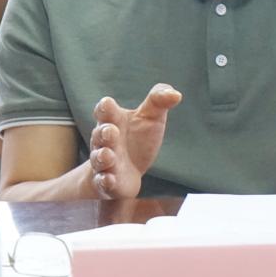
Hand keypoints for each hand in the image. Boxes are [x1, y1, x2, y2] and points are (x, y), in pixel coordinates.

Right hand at [88, 83, 181, 198]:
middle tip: (112, 131)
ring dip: (103, 157)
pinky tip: (110, 179)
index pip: (104, 110)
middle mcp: (106, 141)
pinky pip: (103, 181)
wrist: (128, 171)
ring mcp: (105, 162)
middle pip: (100, 134)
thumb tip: (176, 94)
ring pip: (99, 158)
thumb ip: (159, 100)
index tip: (108, 103)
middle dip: (104, 133)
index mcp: (114, 120)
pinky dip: (105, 180)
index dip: (105, 107)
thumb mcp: (151, 116)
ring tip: (109, 155)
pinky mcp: (108, 182)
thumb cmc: (138, 138)